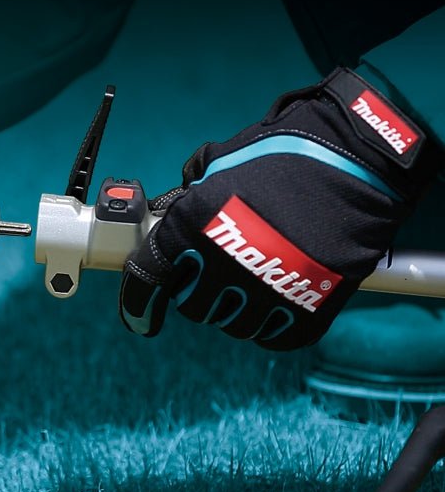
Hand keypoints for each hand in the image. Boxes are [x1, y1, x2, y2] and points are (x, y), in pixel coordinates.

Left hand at [119, 68, 440, 349]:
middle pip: (191, 306)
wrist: (352, 161)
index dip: (138, 300)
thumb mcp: (221, 163)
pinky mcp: (306, 310)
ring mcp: (265, 291)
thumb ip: (188, 195)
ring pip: (230, 325)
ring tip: (252, 278)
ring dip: (233, 307)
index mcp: (193, 225)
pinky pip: (271, 337)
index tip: (140, 315)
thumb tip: (166, 213)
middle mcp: (222, 264)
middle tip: (212, 273)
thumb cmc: (281, 155)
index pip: (150, 275)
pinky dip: (267, 322)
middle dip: (195, 292)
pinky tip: (276, 296)